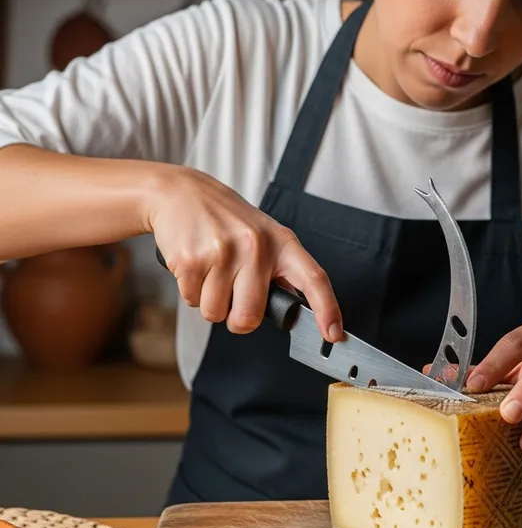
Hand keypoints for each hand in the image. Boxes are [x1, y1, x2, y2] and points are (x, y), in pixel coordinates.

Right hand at [145, 166, 341, 339]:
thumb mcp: (264, 235)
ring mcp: (223, 252)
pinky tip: (196, 265)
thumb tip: (293, 310)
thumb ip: (280, 270)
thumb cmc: (227, 220)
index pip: (314, 279)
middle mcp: (256, 246)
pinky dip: (191, 290)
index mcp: (282, 242)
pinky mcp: (192, 259)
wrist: (182, 192)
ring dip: (211, 302)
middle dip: (237, 318)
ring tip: (212, 271)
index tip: (334, 334)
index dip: (327, 310)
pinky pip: (192, 301)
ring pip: (216, 313)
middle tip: (232, 294)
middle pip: (250, 317)